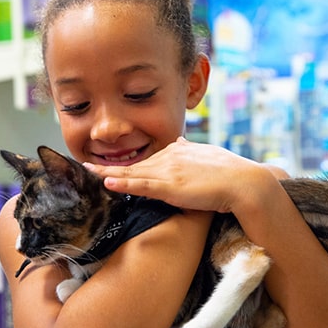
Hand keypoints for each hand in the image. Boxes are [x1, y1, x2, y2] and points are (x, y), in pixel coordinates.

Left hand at [84, 137, 264, 212]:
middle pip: (132, 164)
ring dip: (107, 173)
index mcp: (177, 151)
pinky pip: (141, 185)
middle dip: (107, 166)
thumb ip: (190, 150)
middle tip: (83, 167)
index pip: (146, 159)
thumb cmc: (229, 173)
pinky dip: (123, 184)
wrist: (244, 182)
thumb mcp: (206, 156)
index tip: (107, 167)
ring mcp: (169, 171)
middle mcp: (169, 157)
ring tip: (86, 173)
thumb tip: (179, 141)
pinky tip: (107, 183)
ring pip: (131, 173)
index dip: (126, 165)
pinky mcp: (171, 186)